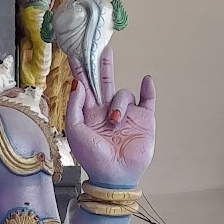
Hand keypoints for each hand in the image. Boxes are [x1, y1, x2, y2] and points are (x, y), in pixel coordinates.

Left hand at [66, 48, 154, 190]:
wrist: (114, 175)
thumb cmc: (92, 157)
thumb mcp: (76, 130)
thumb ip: (75, 106)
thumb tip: (78, 83)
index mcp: (90, 113)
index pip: (85, 86)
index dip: (81, 71)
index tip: (75, 54)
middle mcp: (108, 111)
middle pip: (105, 81)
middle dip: (103, 65)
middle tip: (102, 48)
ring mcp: (127, 114)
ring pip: (123, 94)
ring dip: (119, 104)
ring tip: (115, 122)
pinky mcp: (144, 119)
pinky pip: (148, 99)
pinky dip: (148, 89)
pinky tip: (146, 81)